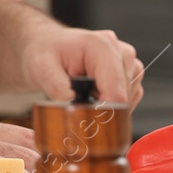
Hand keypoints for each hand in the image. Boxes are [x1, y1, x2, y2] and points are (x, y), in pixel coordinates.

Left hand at [21, 25, 144, 106]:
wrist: (46, 45)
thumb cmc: (44, 51)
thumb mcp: (43, 69)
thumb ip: (58, 89)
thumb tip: (73, 111)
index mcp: (102, 46)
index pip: (116, 92)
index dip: (104, 115)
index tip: (89, 127)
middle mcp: (120, 52)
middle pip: (124, 98)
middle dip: (103, 111)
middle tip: (77, 110)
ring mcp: (127, 62)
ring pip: (129, 100)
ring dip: (108, 107)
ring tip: (82, 95)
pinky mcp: (129, 72)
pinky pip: (129, 99)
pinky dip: (112, 104)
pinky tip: (92, 95)